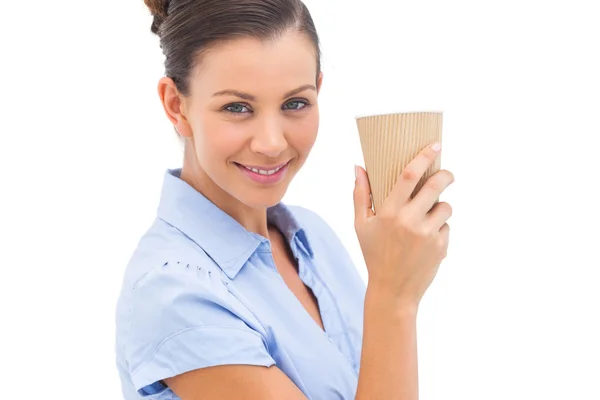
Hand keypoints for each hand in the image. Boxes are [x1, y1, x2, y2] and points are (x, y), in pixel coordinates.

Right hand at [353, 142, 453, 307]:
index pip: (409, 176)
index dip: (424, 157)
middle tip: (447, 174)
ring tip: (428, 219)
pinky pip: (447, 227)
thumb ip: (360, 195)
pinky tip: (426, 241)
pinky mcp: (441, 246)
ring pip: (446, 207)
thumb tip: (359, 167)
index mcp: (389, 212)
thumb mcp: (361, 225)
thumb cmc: (374, 254)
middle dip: (446, 175)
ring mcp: (427, 234)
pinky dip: (439, 229)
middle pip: (436, 186)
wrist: (393, 290)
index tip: (435, 145)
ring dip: (441, 207)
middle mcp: (409, 221)